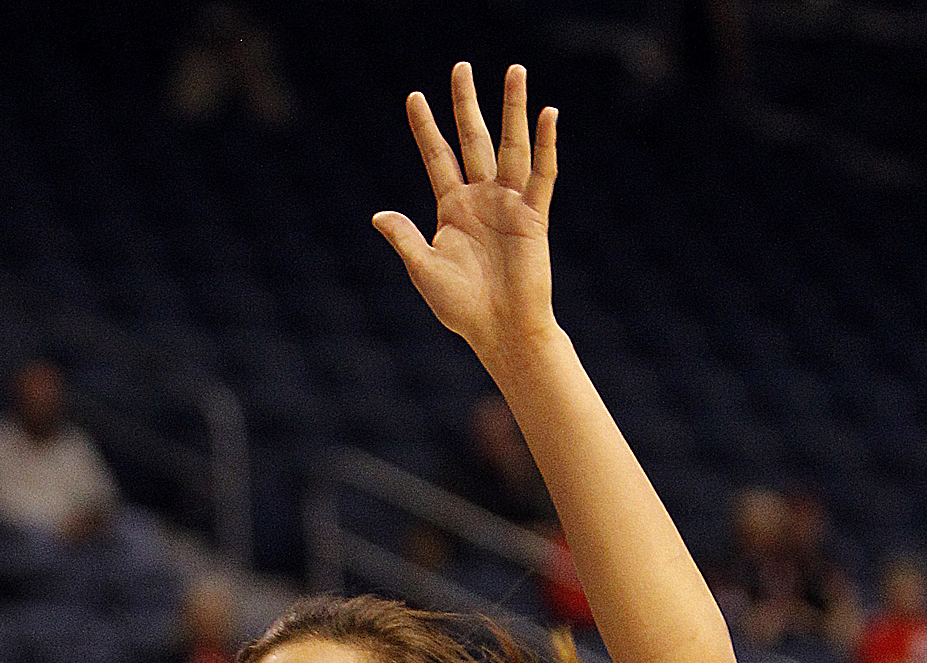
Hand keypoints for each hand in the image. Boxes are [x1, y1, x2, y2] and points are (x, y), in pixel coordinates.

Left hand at [373, 62, 557, 379]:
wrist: (501, 332)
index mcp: (453, 209)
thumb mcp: (424, 270)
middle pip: (473, 139)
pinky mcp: (534, 217)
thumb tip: (378, 215)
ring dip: (513, 108)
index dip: (425, 128)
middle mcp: (481, 199)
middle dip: (466, 103)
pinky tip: (547, 114)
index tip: (414, 97)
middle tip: (462, 66)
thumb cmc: (462, 308)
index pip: (437, 157)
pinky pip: (541, 175)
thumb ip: (404, 238)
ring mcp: (509, 204)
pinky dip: (545, 145)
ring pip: (510, 146)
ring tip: (515, 70)